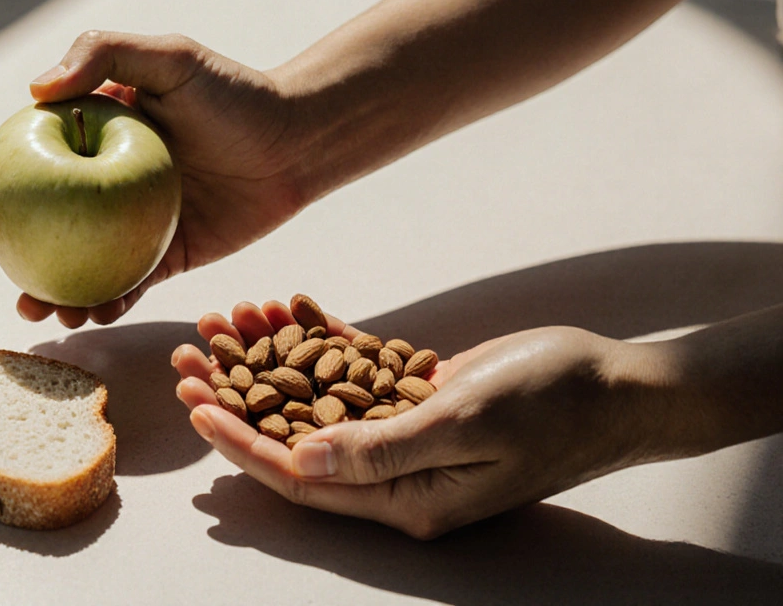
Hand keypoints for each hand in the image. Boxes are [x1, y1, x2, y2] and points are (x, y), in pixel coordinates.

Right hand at [0, 31, 313, 327]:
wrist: (299, 143)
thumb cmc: (235, 94)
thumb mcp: (170, 58)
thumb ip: (103, 53)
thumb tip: (34, 89)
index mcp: (88, 134)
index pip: (18, 163)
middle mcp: (100, 182)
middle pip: (34, 223)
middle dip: (4, 256)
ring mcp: (128, 224)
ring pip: (74, 264)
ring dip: (49, 293)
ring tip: (42, 311)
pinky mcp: (165, 257)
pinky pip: (127, 286)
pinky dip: (106, 304)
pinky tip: (94, 315)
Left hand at [173, 301, 671, 538]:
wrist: (617, 385)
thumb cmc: (553, 407)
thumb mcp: (466, 425)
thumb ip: (382, 448)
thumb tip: (300, 461)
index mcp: (404, 497)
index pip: (300, 478)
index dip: (241, 442)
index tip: (194, 404)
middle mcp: (397, 471)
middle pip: (293, 435)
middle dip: (235, 395)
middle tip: (185, 354)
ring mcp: (406, 431)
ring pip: (315, 397)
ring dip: (266, 358)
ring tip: (220, 319)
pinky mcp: (418, 393)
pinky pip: (352, 368)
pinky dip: (316, 337)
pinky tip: (279, 306)